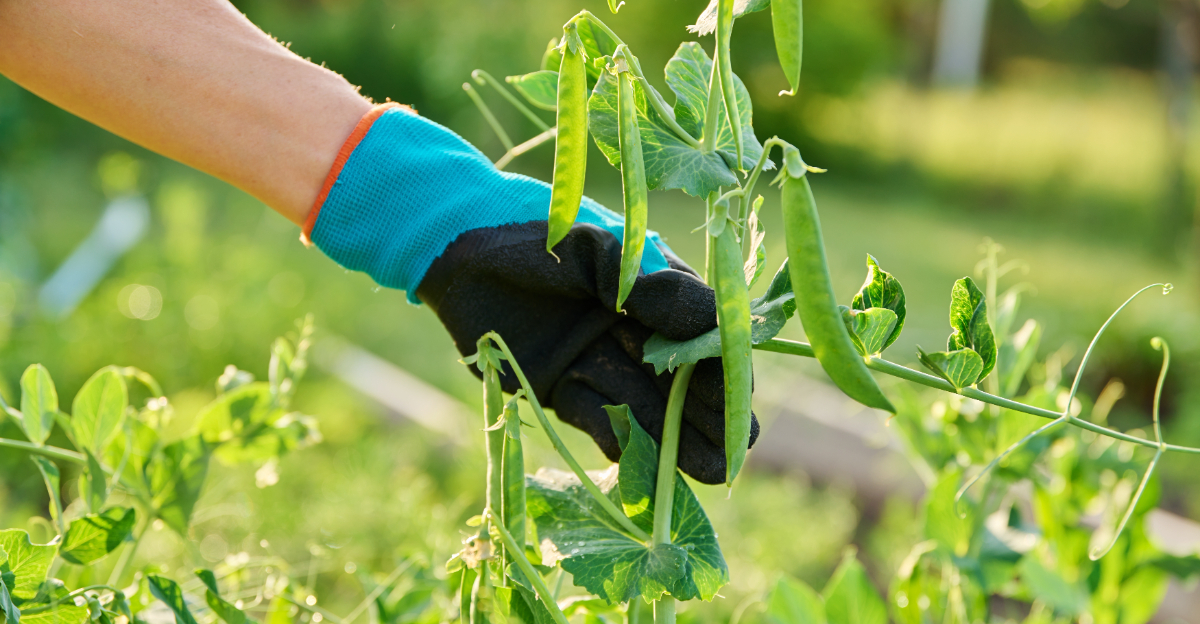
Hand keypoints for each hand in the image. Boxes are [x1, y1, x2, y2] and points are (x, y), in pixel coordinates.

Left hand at [306, 104, 757, 483]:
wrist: (460, 249)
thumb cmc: (536, 234)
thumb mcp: (598, 252)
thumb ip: (650, 286)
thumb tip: (715, 319)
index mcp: (653, 290)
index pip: (703, 333)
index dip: (722, 367)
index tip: (737, 398)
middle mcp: (634, 330)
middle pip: (681, 379)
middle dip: (709, 415)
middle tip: (734, 452)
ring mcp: (599, 360)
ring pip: (646, 406)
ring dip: (675, 439)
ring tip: (709, 473)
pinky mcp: (562, 386)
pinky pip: (597, 416)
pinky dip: (615, 435)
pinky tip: (636, 456)